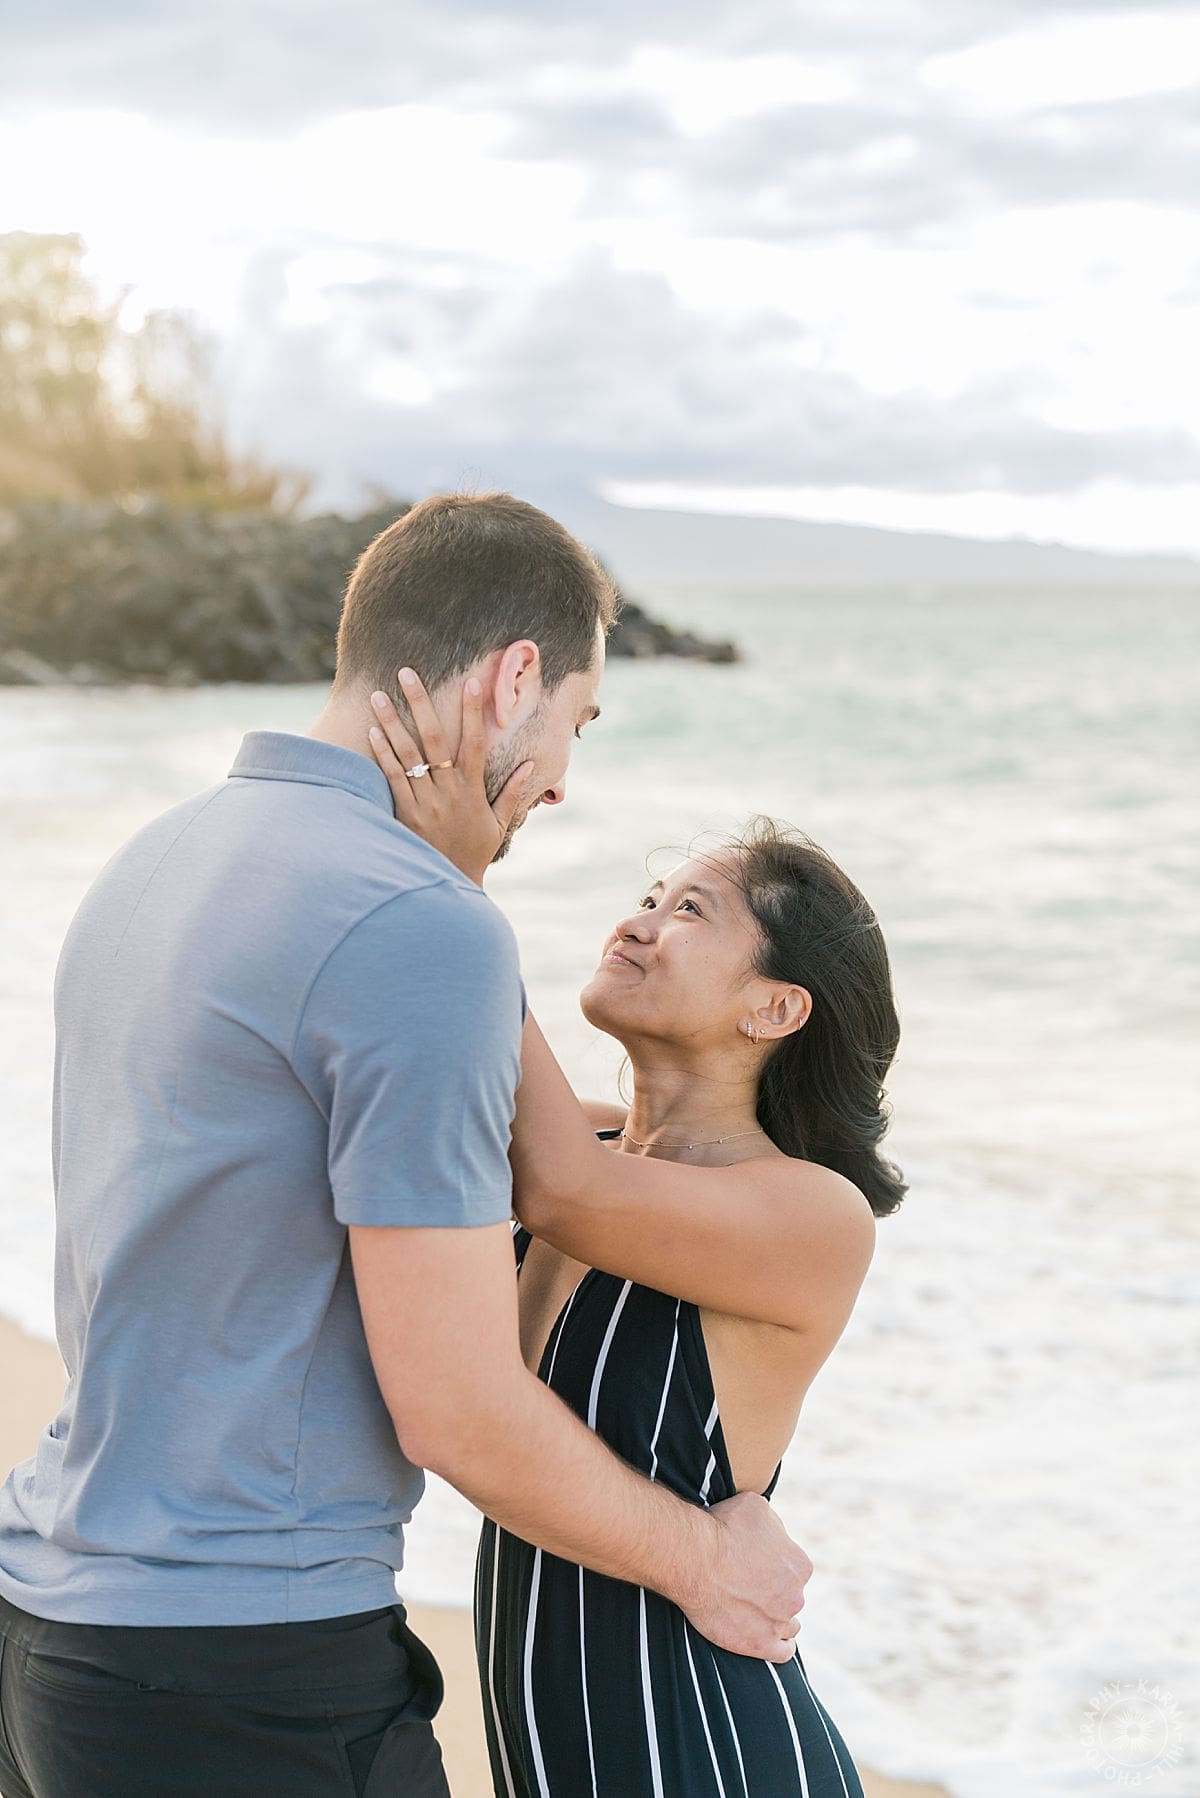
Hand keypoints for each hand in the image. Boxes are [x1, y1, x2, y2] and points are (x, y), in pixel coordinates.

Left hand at [366, 667, 533, 884]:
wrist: (449, 886)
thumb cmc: (474, 852)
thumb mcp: (498, 824)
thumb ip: (513, 793)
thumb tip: (530, 766)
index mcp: (473, 789)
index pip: (476, 742)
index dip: (474, 712)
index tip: (472, 683)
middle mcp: (449, 790)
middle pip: (435, 738)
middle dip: (420, 702)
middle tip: (406, 672)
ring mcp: (425, 801)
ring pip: (408, 754)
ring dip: (392, 722)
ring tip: (379, 695)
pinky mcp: (404, 813)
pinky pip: (392, 778)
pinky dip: (382, 754)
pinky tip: (372, 731)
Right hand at [678, 1492, 812, 1661]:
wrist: (694, 1557)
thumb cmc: (722, 1527)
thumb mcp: (757, 1506)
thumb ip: (774, 1524)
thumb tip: (773, 1533)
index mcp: (800, 1565)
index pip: (793, 1567)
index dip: (773, 1563)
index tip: (754, 1562)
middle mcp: (796, 1596)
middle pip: (790, 1595)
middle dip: (774, 1590)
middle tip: (746, 1583)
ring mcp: (779, 1623)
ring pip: (788, 1624)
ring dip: (776, 1617)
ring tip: (754, 1610)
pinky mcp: (759, 1645)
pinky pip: (782, 1651)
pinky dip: (779, 1645)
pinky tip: (768, 1636)